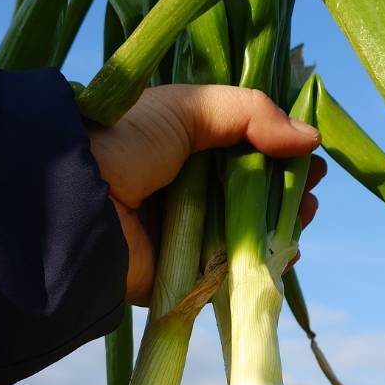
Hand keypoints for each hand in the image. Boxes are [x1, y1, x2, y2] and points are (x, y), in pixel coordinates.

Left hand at [86, 84, 325, 303]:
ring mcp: (180, 235)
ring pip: (243, 236)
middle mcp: (181, 191)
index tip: (309, 154)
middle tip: (312, 190)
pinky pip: (225, 276)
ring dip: (278, 228)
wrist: (72, 198)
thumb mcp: (189, 107)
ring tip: (304, 216)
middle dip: (284, 192)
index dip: (278, 151)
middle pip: (248, 195)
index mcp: (180, 147)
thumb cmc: (123, 140)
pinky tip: (284, 254)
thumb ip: (251, 113)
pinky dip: (257, 268)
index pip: (241, 149)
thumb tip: (310, 137)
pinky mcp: (176, 277)